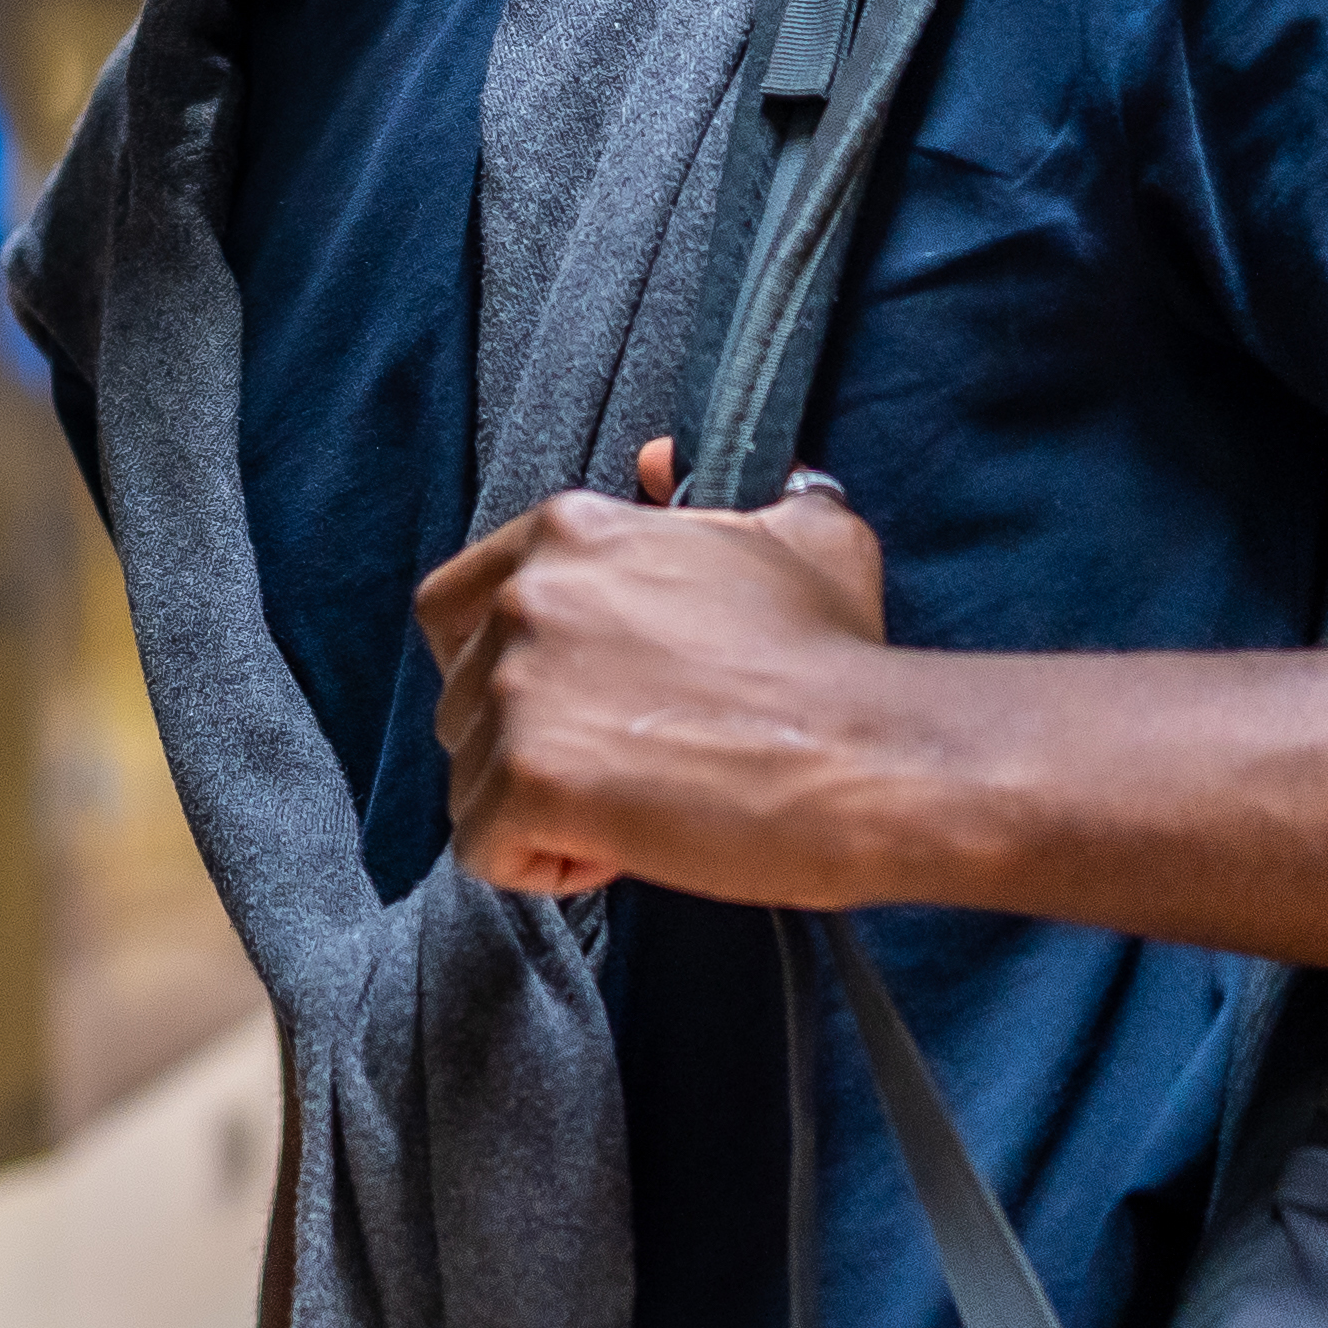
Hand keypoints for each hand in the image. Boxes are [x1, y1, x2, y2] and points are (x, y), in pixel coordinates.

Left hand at [416, 440, 909, 906]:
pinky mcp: (528, 779)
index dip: (500, 668)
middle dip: (527, 743)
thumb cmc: (838, 656)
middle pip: (463, 698)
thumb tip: (660, 461)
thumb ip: (724, 491)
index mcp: (569, 534)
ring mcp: (520, 689)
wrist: (870, 753)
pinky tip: (622, 850)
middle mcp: (526, 600)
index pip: (457, 604)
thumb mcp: (802, 531)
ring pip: (470, 778)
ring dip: (539, 810)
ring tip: (637, 808)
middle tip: (625, 763)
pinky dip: (545, 866)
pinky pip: (485, 847)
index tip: (574, 703)